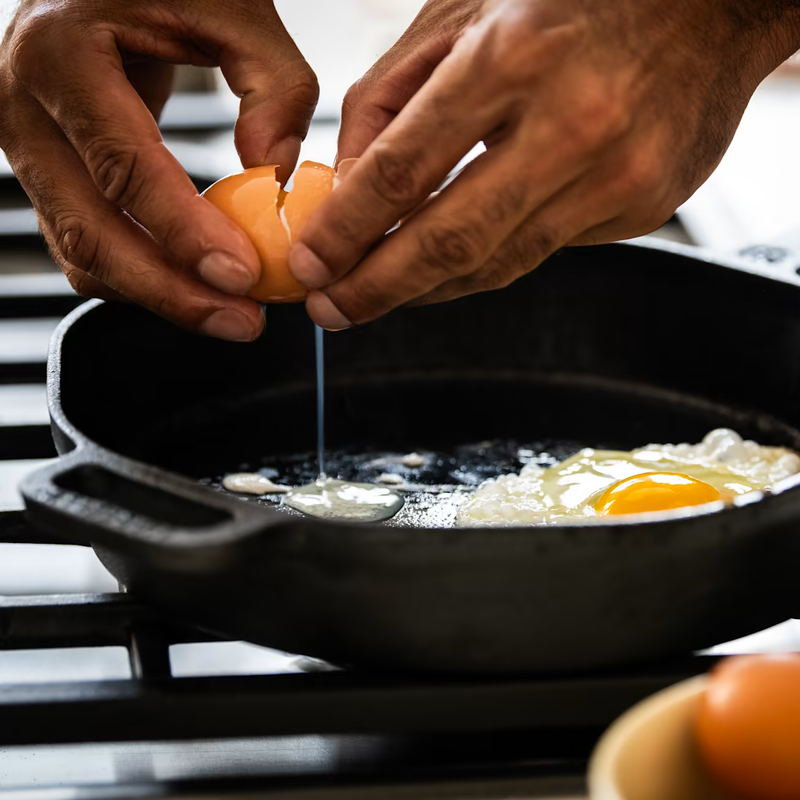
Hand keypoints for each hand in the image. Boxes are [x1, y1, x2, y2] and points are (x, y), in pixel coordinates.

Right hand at [0, 0, 318, 339]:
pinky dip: (140, 279)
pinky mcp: (49, 179)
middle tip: (241, 319)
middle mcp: (27, 110)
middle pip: (91, 231)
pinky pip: (86, 248)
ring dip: (158, 297)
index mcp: (62, 57)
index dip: (183, 230)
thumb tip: (274, 172)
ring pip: (83, 253)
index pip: (123, 165)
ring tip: (230, 314)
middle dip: (171, 290)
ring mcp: (29, 152)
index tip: (242, 274)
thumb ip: (271, 81)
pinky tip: (193, 288)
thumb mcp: (230, 5)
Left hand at [290, 0, 799, 329]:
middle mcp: (571, 121)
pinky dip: (487, 263)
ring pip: (496, 264)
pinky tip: (454, 261)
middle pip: (450, 240)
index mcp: (513, 55)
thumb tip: (348, 188)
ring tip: (382, 293)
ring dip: (427, 290)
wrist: (707, 10)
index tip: (312, 263)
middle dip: (377, 288)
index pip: (405, 170)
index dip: (347, 231)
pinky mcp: (640, 207)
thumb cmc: (576, 1)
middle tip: (333, 307)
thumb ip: (390, 100)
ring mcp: (616, 174)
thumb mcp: (463, 15)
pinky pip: (542, 252)